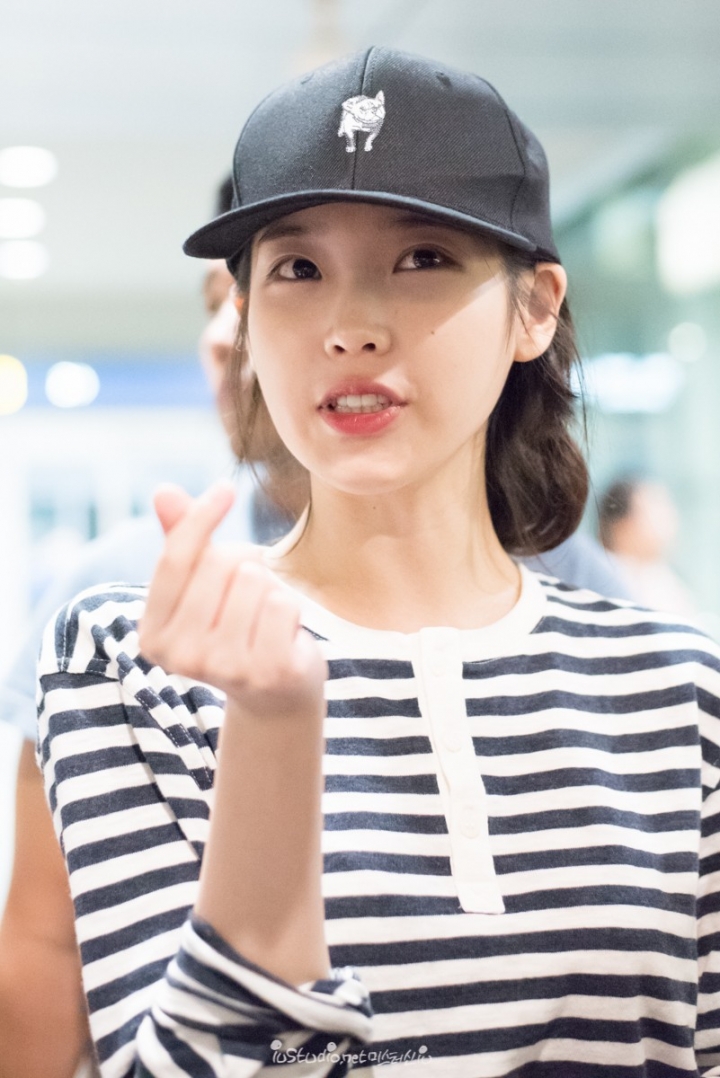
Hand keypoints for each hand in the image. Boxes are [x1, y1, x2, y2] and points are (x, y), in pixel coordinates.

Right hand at [138, 482, 326, 720]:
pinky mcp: (266, 672)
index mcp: (152, 635)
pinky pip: (282, 603)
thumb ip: (181, 539)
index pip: (174, 558)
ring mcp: (224, 669)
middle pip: (219, 564)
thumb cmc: (233, 626)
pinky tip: (282, 634)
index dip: (201, 517)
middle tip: (247, 593)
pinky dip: (290, 608)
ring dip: (268, 587)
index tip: (225, 488)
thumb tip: (164, 491)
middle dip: (242, 562)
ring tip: (263, 617)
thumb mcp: (202, 584)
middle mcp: (180, 657)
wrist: (274, 694)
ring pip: (253, 580)